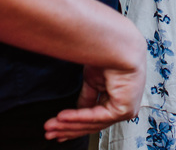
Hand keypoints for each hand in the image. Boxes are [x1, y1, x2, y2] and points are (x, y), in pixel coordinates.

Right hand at [43, 20, 146, 140]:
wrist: (118, 43)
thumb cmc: (109, 54)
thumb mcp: (92, 80)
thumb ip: (87, 98)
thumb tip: (76, 112)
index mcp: (118, 98)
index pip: (95, 118)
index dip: (73, 124)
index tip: (56, 127)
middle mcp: (123, 105)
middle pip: (92, 123)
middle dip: (68, 128)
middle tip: (49, 132)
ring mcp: (125, 109)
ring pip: (92, 123)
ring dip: (68, 125)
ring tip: (51, 125)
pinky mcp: (124, 109)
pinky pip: (96, 117)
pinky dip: (77, 117)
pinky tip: (62, 117)